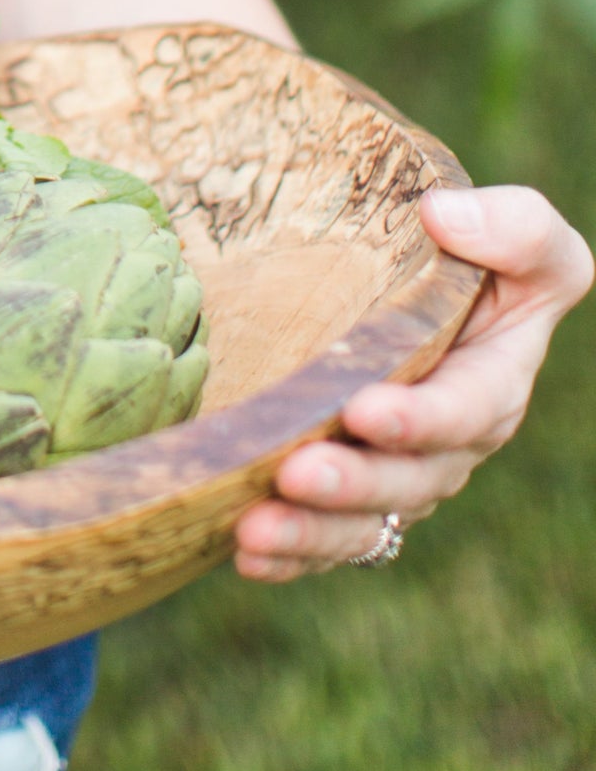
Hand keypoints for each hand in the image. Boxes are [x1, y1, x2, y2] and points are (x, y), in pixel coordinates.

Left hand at [233, 184, 592, 579]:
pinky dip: (290, 554)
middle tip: (296, 473)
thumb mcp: (524, 239)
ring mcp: (398, 478)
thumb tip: (444, 216)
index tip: (364, 409)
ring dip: (310, 531)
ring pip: (362, 523)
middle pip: (406, 480)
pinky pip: (328, 540)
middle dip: (352, 483)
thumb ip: (514, 228)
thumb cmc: (473, 255)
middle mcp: (447, 446)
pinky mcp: (353, 498)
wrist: (415, 281)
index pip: (464, 409)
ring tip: (254, 529)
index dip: (420, 418)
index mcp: (493, 384)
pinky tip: (245, 554)